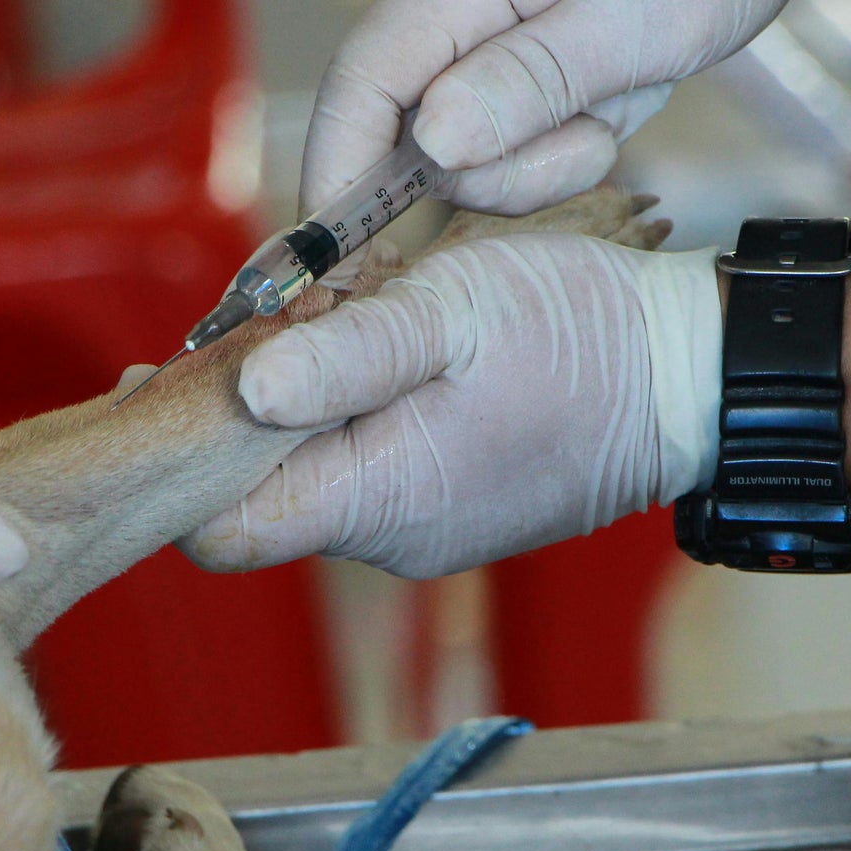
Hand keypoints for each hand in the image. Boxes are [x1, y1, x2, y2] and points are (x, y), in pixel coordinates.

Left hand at [180, 235, 721, 579]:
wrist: (688, 379)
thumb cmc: (581, 338)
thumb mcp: (454, 312)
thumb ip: (348, 354)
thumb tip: (241, 390)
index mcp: (377, 500)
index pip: (222, 529)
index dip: (177, 460)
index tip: (162, 382)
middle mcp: (390, 538)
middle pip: (260, 498)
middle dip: (238, 415)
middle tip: (249, 325)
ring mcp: (421, 529)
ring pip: (313, 479)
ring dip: (301, 407)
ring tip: (328, 326)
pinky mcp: (447, 506)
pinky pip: (365, 471)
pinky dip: (349, 417)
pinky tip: (375, 355)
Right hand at [303, 0, 850, 215]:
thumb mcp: (645, 20)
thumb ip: (532, 83)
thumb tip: (433, 144)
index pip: (364, 79)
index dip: (341, 176)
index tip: (338, 258)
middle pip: (407, 118)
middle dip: (498, 164)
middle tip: (595, 137)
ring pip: (450, 124)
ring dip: (533, 143)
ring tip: (613, 93)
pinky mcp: (480, 5)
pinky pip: (481, 100)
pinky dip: (540, 119)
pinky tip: (598, 81)